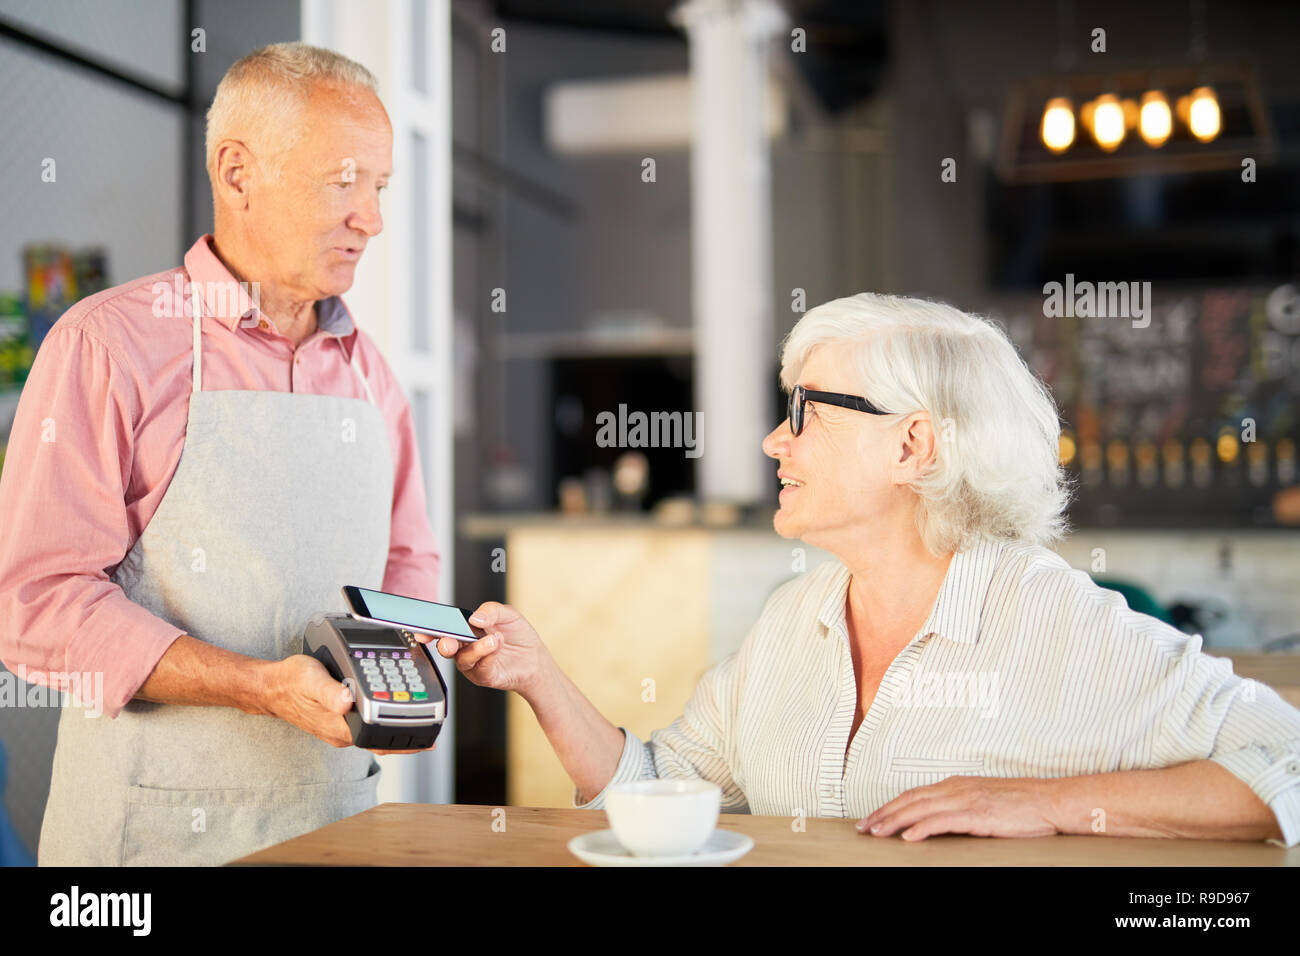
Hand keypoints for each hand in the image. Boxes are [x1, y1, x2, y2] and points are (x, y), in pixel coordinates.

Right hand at [266, 655, 433, 755]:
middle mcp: (342, 733)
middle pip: (380, 740)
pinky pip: (366, 726)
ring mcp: (340, 729)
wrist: (272, 688)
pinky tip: (392, 712)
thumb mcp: (311, 680)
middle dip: (407, 737)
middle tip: (432, 728)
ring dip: (395, 729)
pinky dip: (382, 721)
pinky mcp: (338, 722)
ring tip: (420, 720)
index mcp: (339, 727)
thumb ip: (329, 692)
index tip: (426, 739)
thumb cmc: (291, 682)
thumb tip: (347, 702)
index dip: (404, 741)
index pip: (378, 740)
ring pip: (374, 734)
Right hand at [422, 601, 552, 698]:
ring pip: (463, 659)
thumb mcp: (507, 614)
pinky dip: (487, 657)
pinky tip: (496, 647)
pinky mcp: (483, 676)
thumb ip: (490, 610)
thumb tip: (474, 617)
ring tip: (493, 639)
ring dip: (476, 649)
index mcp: (465, 630)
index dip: (430, 629)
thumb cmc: (517, 635)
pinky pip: (480, 668)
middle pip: (446, 647)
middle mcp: (465, 648)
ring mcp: (472, 664)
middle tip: (449, 642)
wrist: (535, 658)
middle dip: (444, 644)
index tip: (424, 630)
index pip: (444, 628)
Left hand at [858, 776, 1060, 840]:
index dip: (890, 806)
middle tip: (863, 827)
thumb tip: (940, 820)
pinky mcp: (977, 813)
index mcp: (956, 784)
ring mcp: (965, 799)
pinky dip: (921, 827)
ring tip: (876, 833)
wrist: (1050, 800)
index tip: (873, 818)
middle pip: (909, 799)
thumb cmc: (1022, 804)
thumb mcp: (984, 801)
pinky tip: (908, 837)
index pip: (914, 794)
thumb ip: (961, 807)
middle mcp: (955, 788)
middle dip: (883, 813)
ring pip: (919, 808)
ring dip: (894, 821)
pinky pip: (942, 820)